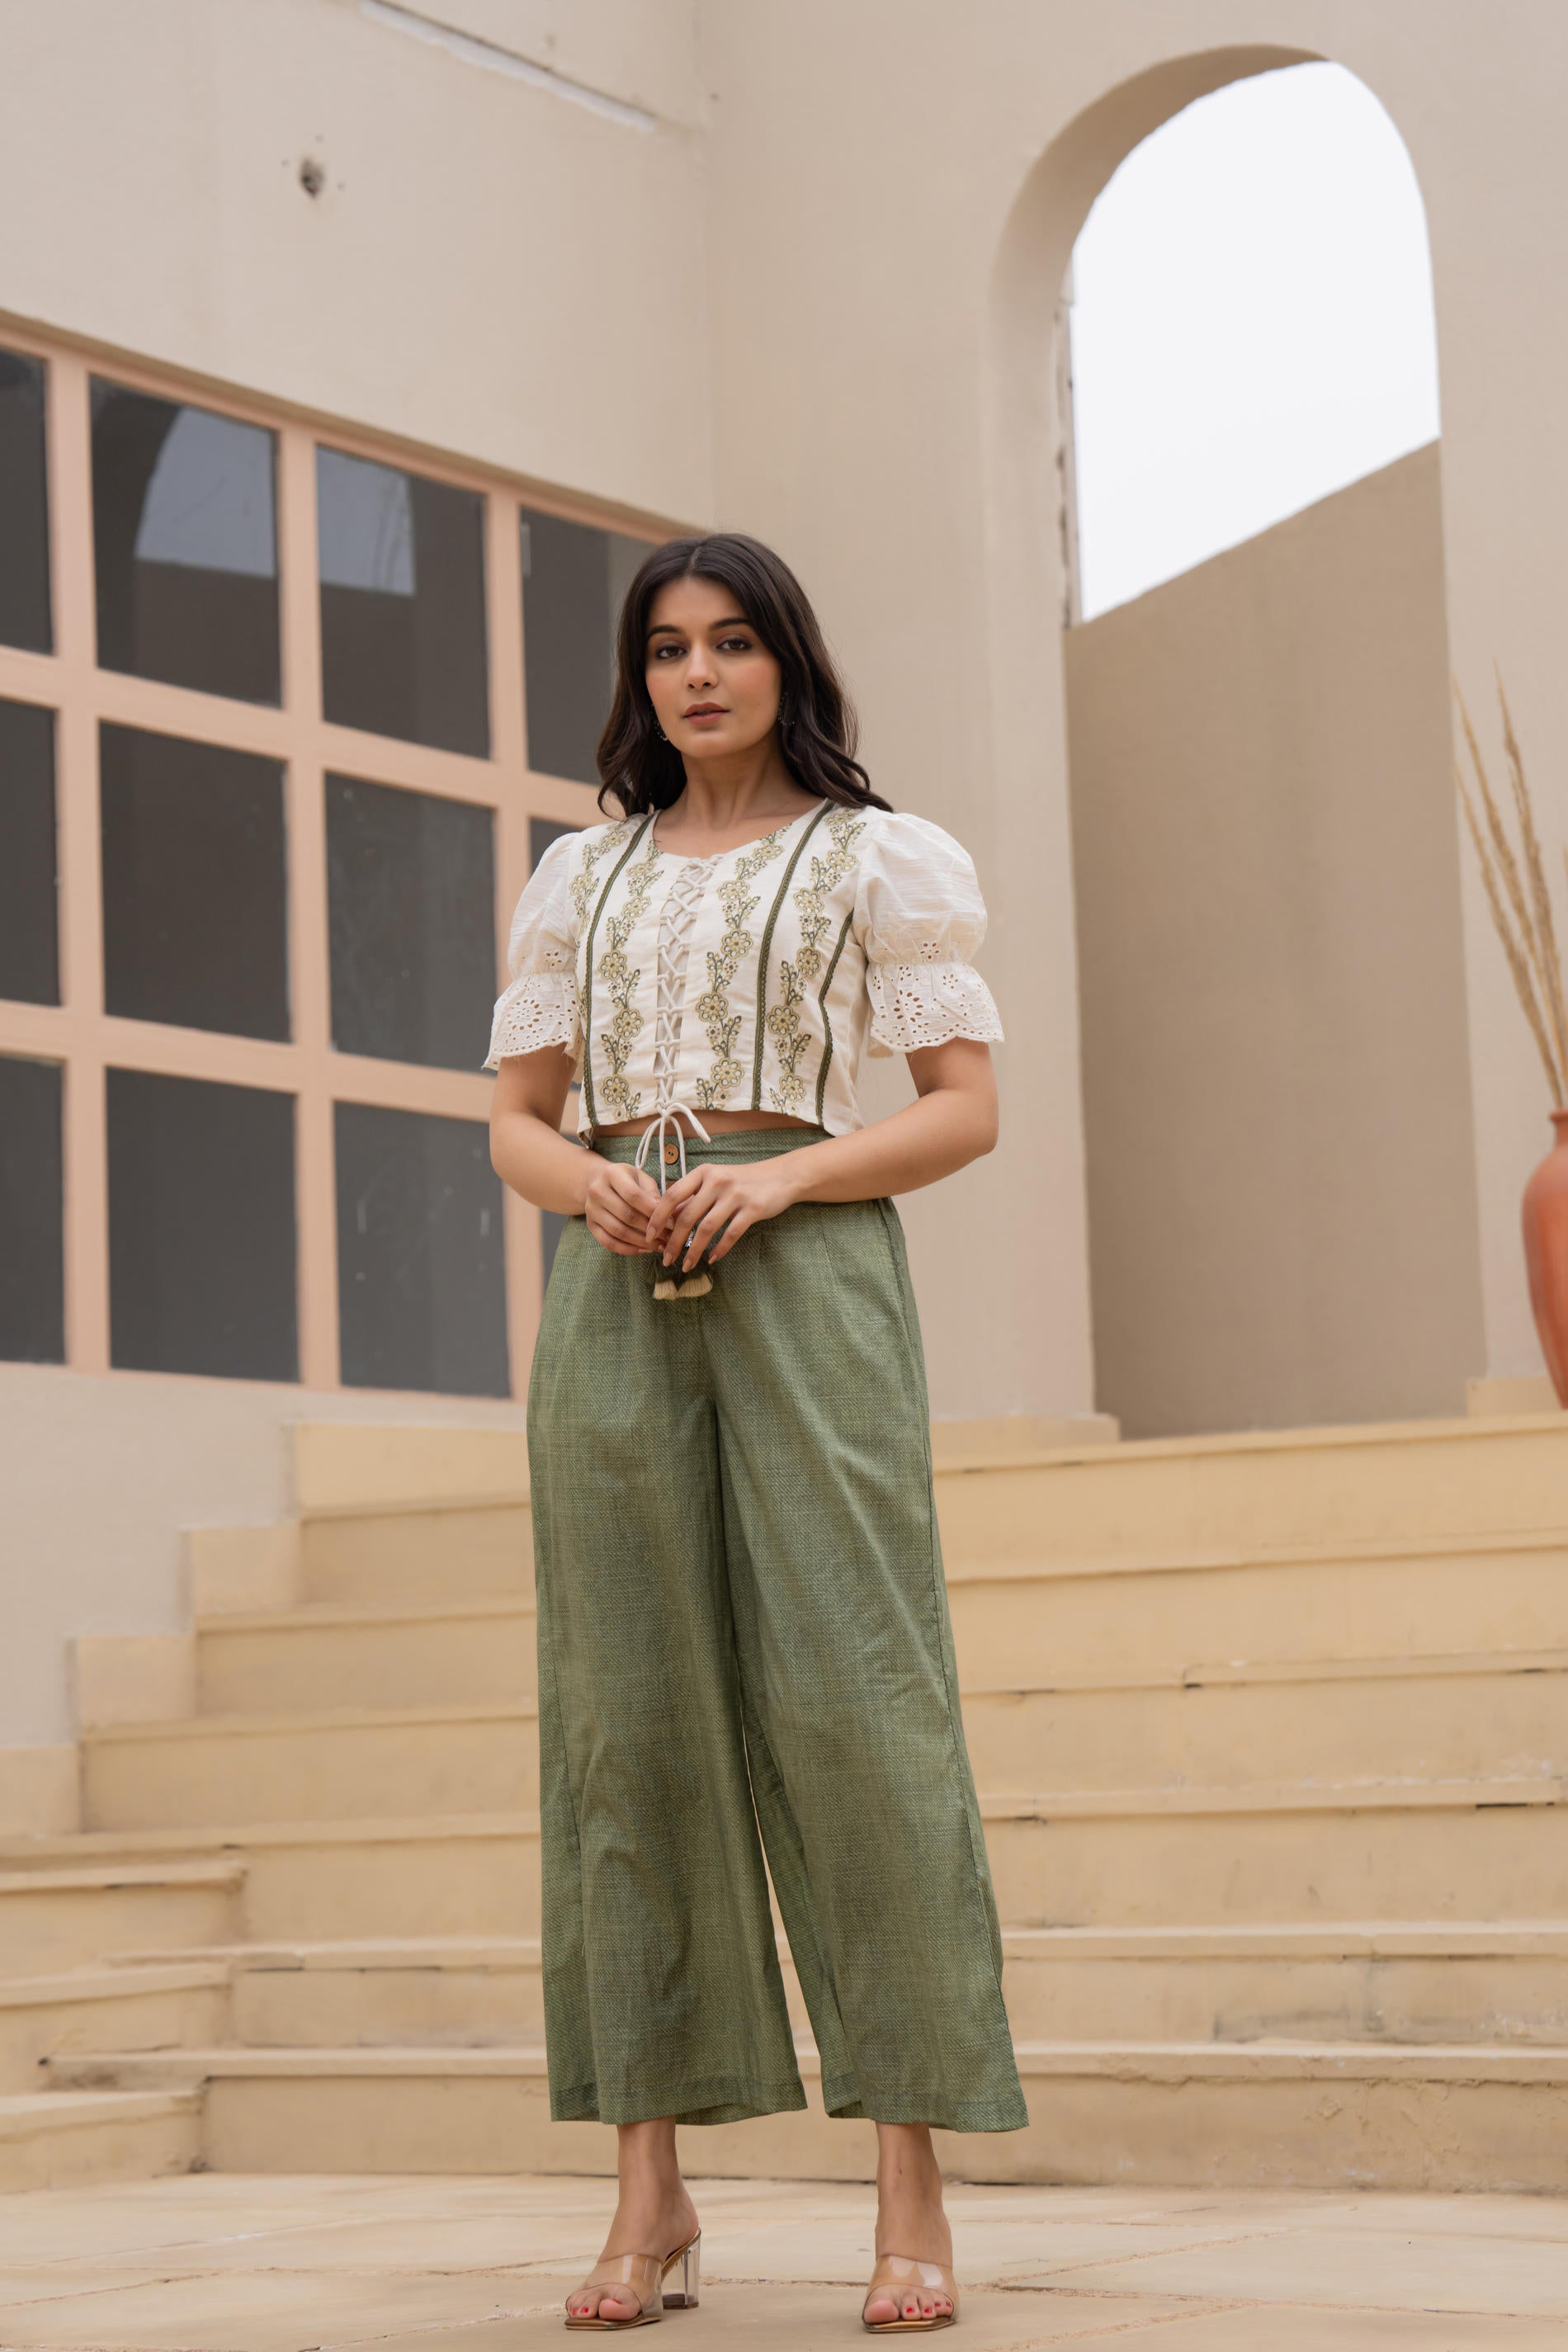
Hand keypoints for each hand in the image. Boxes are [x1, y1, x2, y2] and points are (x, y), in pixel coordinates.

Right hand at [583, 1160, 660, 1254]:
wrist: (599, 1182)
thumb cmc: (627, 1180)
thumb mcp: (641, 1178)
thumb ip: (653, 1194)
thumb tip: (666, 1216)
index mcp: (611, 1174)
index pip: (633, 1195)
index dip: (653, 1211)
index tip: (672, 1223)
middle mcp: (597, 1191)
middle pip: (626, 1215)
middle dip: (650, 1229)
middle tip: (668, 1237)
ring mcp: (591, 1210)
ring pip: (618, 1231)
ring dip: (641, 1242)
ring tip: (659, 1245)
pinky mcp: (590, 1225)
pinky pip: (608, 1243)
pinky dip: (628, 1249)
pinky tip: (644, 1249)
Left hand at [644, 1159, 799, 1271]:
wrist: (781, 1176)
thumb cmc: (742, 1181)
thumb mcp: (714, 1181)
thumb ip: (693, 1197)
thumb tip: (666, 1218)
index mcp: (703, 1173)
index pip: (672, 1195)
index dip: (657, 1217)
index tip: (648, 1235)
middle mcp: (717, 1181)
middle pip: (687, 1216)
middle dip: (673, 1241)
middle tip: (665, 1259)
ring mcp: (736, 1195)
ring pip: (707, 1228)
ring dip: (694, 1250)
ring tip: (687, 1266)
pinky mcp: (753, 1209)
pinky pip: (731, 1234)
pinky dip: (719, 1249)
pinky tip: (712, 1259)